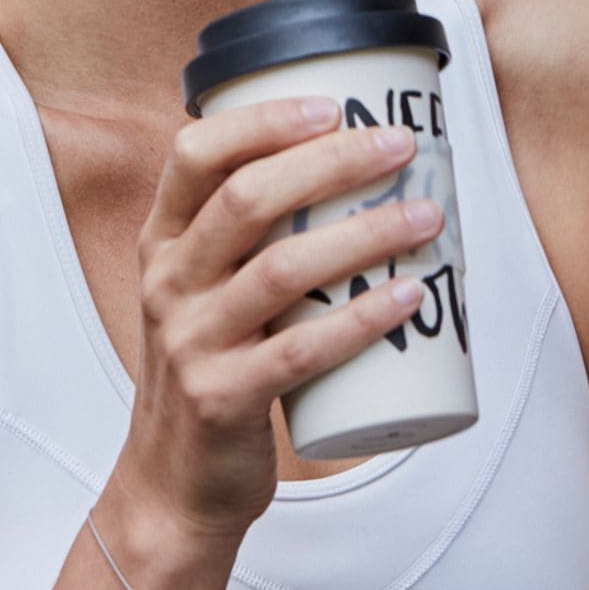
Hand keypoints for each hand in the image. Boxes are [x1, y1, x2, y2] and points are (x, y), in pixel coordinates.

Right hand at [115, 97, 439, 542]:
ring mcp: (190, 341)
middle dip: (331, 162)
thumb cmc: (211, 367)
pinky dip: (360, 320)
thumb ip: (248, 237)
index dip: (261, 121)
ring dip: (363, 234)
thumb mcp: (202, 290)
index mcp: (162, 241)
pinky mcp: (222, 397)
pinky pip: (300, 351)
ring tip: (426, 217)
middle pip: (247, 199)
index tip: (329, 105)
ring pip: (281, 269)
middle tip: (398, 147)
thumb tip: (353, 170)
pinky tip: (409, 297)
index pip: (194, 154)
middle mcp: (168, 282)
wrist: (173, 484)